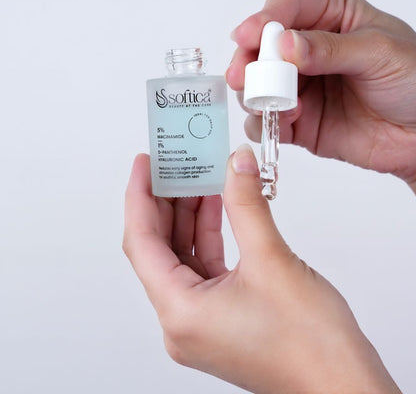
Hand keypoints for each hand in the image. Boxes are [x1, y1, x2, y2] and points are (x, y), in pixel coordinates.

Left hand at [123, 147, 399, 392]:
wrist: (344, 386)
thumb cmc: (312, 346)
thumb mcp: (272, 259)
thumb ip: (248, 204)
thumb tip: (237, 164)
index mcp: (181, 313)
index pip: (142, 243)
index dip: (140, 198)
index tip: (145, 165)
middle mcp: (182, 321)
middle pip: (159, 249)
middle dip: (166, 203)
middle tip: (173, 167)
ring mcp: (201, 321)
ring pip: (182, 258)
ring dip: (189, 218)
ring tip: (198, 179)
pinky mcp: (220, 317)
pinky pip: (203, 268)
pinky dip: (206, 237)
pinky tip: (216, 209)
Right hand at [226, 0, 415, 193]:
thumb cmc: (414, 82)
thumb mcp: (378, 53)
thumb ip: (330, 49)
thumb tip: (285, 46)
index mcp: (331, 18)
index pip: (286, 9)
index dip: (262, 22)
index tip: (247, 37)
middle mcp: (308, 52)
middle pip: (261, 49)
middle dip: (248, 62)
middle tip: (242, 76)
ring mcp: (300, 89)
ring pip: (258, 87)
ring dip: (255, 95)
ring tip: (269, 103)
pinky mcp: (298, 122)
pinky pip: (267, 122)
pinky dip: (265, 123)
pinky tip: (284, 121)